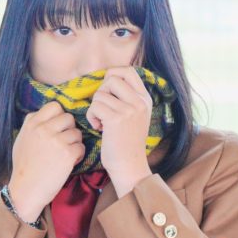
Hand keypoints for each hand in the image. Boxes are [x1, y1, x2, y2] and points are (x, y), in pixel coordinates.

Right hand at [8, 101, 85, 221]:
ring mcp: (56, 141)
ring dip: (75, 143)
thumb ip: (33, 125)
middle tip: (65, 142)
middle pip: (69, 118)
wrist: (26, 190)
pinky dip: (78, 155)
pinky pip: (81, 147)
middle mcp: (44, 129)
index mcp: (32, 123)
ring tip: (66, 154)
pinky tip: (70, 162)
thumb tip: (48, 116)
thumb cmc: (24, 167)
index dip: (60, 116)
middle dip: (69, 129)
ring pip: (77, 132)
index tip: (58, 127)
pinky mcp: (67, 154)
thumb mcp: (22, 139)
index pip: (55, 106)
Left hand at [86, 66, 152, 190]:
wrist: (130, 166)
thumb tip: (107, 79)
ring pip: (100, 94)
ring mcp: (129, 110)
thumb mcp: (136, 116)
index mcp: (145, 99)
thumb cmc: (127, 142)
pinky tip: (98, 127)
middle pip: (112, 78)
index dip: (113, 74)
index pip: (129, 71)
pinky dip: (91, 116)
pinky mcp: (116, 119)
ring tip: (101, 121)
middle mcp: (139, 102)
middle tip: (103, 108)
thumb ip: (128, 98)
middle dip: (101, 92)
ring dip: (95, 107)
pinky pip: (95, 106)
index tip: (107, 90)